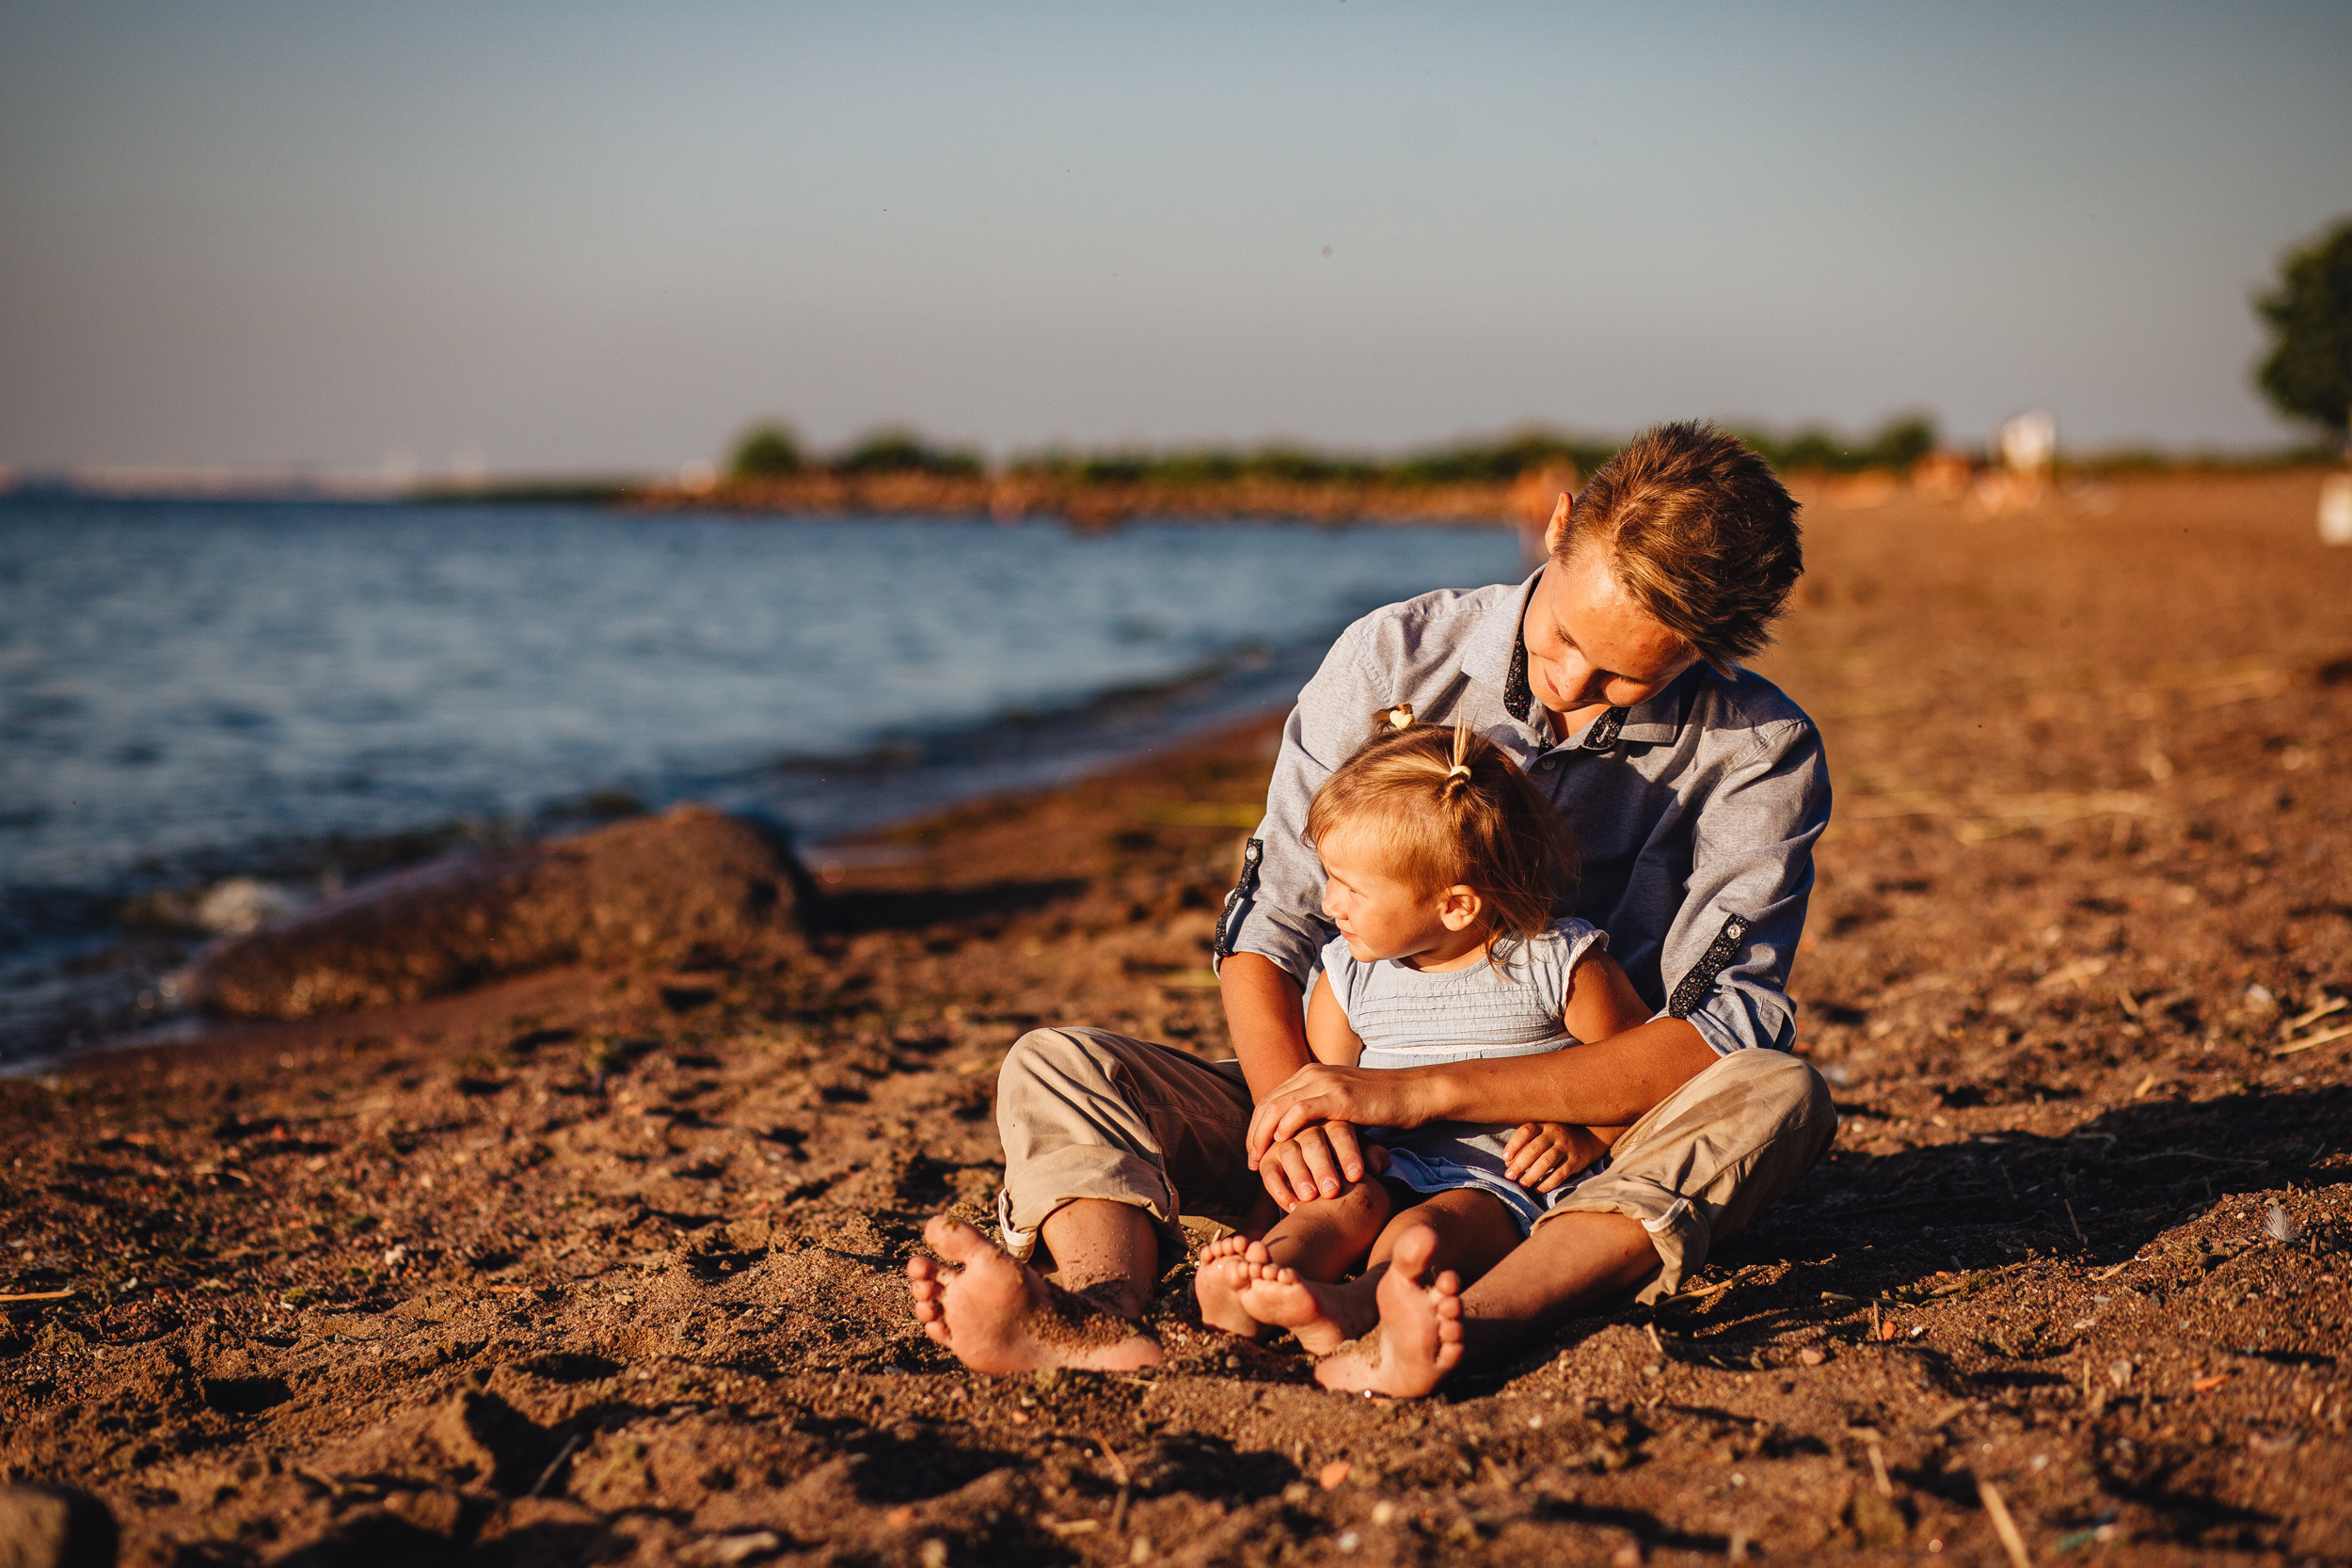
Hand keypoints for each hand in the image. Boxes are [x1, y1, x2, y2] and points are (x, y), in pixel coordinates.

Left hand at [1247, 1062, 1431, 1165]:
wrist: (1415, 1093)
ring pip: (1278, 1107)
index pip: (1271, 1100)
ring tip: (1260, 1160)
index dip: (1257, 1127)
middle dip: (1255, 1134)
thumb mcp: (1344, 1107)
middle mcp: (1312, 1074)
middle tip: (1251, 1163)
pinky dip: (1286, 1126)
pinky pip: (1302, 1110)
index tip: (1254, 1155)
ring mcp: (1325, 1082)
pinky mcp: (1339, 1095)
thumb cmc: (1383, 1105)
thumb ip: (1322, 1115)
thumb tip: (1304, 1139)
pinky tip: (1281, 1143)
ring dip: (1264, 1136)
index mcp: (1311, 1074)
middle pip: (1268, 1103)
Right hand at [1256, 1123, 1389, 1211]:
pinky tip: (1294, 1207)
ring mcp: (1285, 1141)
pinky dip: (1279, 1189)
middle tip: (1331, 1191)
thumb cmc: (1349, 1155)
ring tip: (1310, 1197)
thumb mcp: (1363, 1151)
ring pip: (1289, 1153)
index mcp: (1333, 1120)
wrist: (1325, 1160)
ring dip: (1299, 1175)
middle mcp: (1306, 1127)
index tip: (1356, 1177)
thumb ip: (1373, 1155)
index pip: (1340, 1133)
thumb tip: (1376, 1165)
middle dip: (1322, 1167)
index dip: (1348, 1154)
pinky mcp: (1269, 1159)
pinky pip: (1269, 1172)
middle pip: (1312, 1142)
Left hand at [1502, 1122, 1602, 1193]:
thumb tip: (1508, 1163)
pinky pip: (1560, 1173)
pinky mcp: (1575, 1161)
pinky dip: (1548, 1183)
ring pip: (1546, 1161)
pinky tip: (1538, 1189)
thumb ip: (1524, 1147)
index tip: (1505, 1158)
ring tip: (1522, 1184)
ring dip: (1532, 1175)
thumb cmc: (1555, 1140)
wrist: (1587, 1139)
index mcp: (1543, 1126)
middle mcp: (1554, 1134)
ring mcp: (1565, 1147)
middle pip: (1534, 1149)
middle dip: (1519, 1164)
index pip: (1526, 1131)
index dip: (1514, 1144)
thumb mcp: (1541, 1137)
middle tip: (1509, 1176)